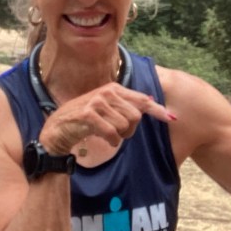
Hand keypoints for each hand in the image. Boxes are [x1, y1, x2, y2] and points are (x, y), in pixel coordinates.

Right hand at [39, 82, 174, 154]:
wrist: (58, 128)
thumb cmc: (86, 119)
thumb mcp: (108, 109)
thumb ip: (127, 105)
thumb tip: (151, 102)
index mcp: (114, 89)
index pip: (142, 100)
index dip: (157, 110)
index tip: (172, 118)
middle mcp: (107, 92)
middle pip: (136, 116)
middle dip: (130, 130)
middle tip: (118, 134)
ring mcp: (97, 102)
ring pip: (125, 125)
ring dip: (120, 136)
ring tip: (108, 135)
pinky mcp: (89, 114)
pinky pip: (112, 132)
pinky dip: (112, 140)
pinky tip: (106, 140)